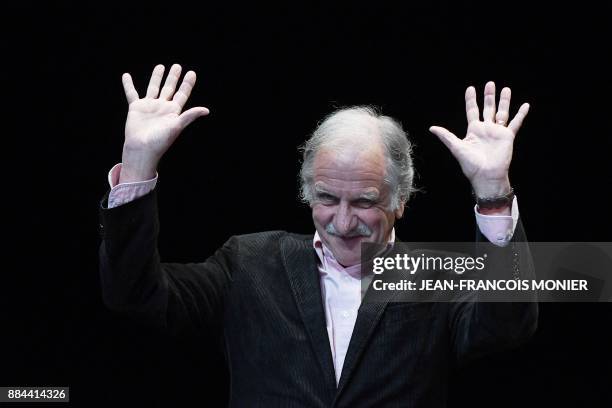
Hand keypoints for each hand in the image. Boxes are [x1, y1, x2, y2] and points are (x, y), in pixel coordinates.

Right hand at [120, 63, 209, 182]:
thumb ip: (189, 116)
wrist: (142, 149)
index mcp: (173, 111)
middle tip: (177, 66)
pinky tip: (126, 75)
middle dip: (173, 77)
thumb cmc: (160, 141)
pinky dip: (128, 85)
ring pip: (153, 88)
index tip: (192, 73)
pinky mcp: (136, 108)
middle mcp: (162, 107)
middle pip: (169, 88)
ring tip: (160, 66)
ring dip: (157, 77)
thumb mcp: (176, 126)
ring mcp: (149, 107)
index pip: (182, 94)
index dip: (187, 84)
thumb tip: (206, 110)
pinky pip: (131, 93)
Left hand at [429, 81, 528, 197]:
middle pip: (488, 108)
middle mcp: (486, 129)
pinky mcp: (508, 136)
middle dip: (489, 96)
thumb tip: (431, 128)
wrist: (486, 175)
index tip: (471, 88)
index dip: (471, 100)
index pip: (472, 111)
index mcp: (474, 130)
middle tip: (490, 83)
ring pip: (502, 112)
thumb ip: (446, 136)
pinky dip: (521, 114)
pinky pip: (515, 123)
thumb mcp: (456, 147)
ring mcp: (497, 132)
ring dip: (504, 101)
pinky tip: (525, 105)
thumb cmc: (470, 164)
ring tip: (506, 89)